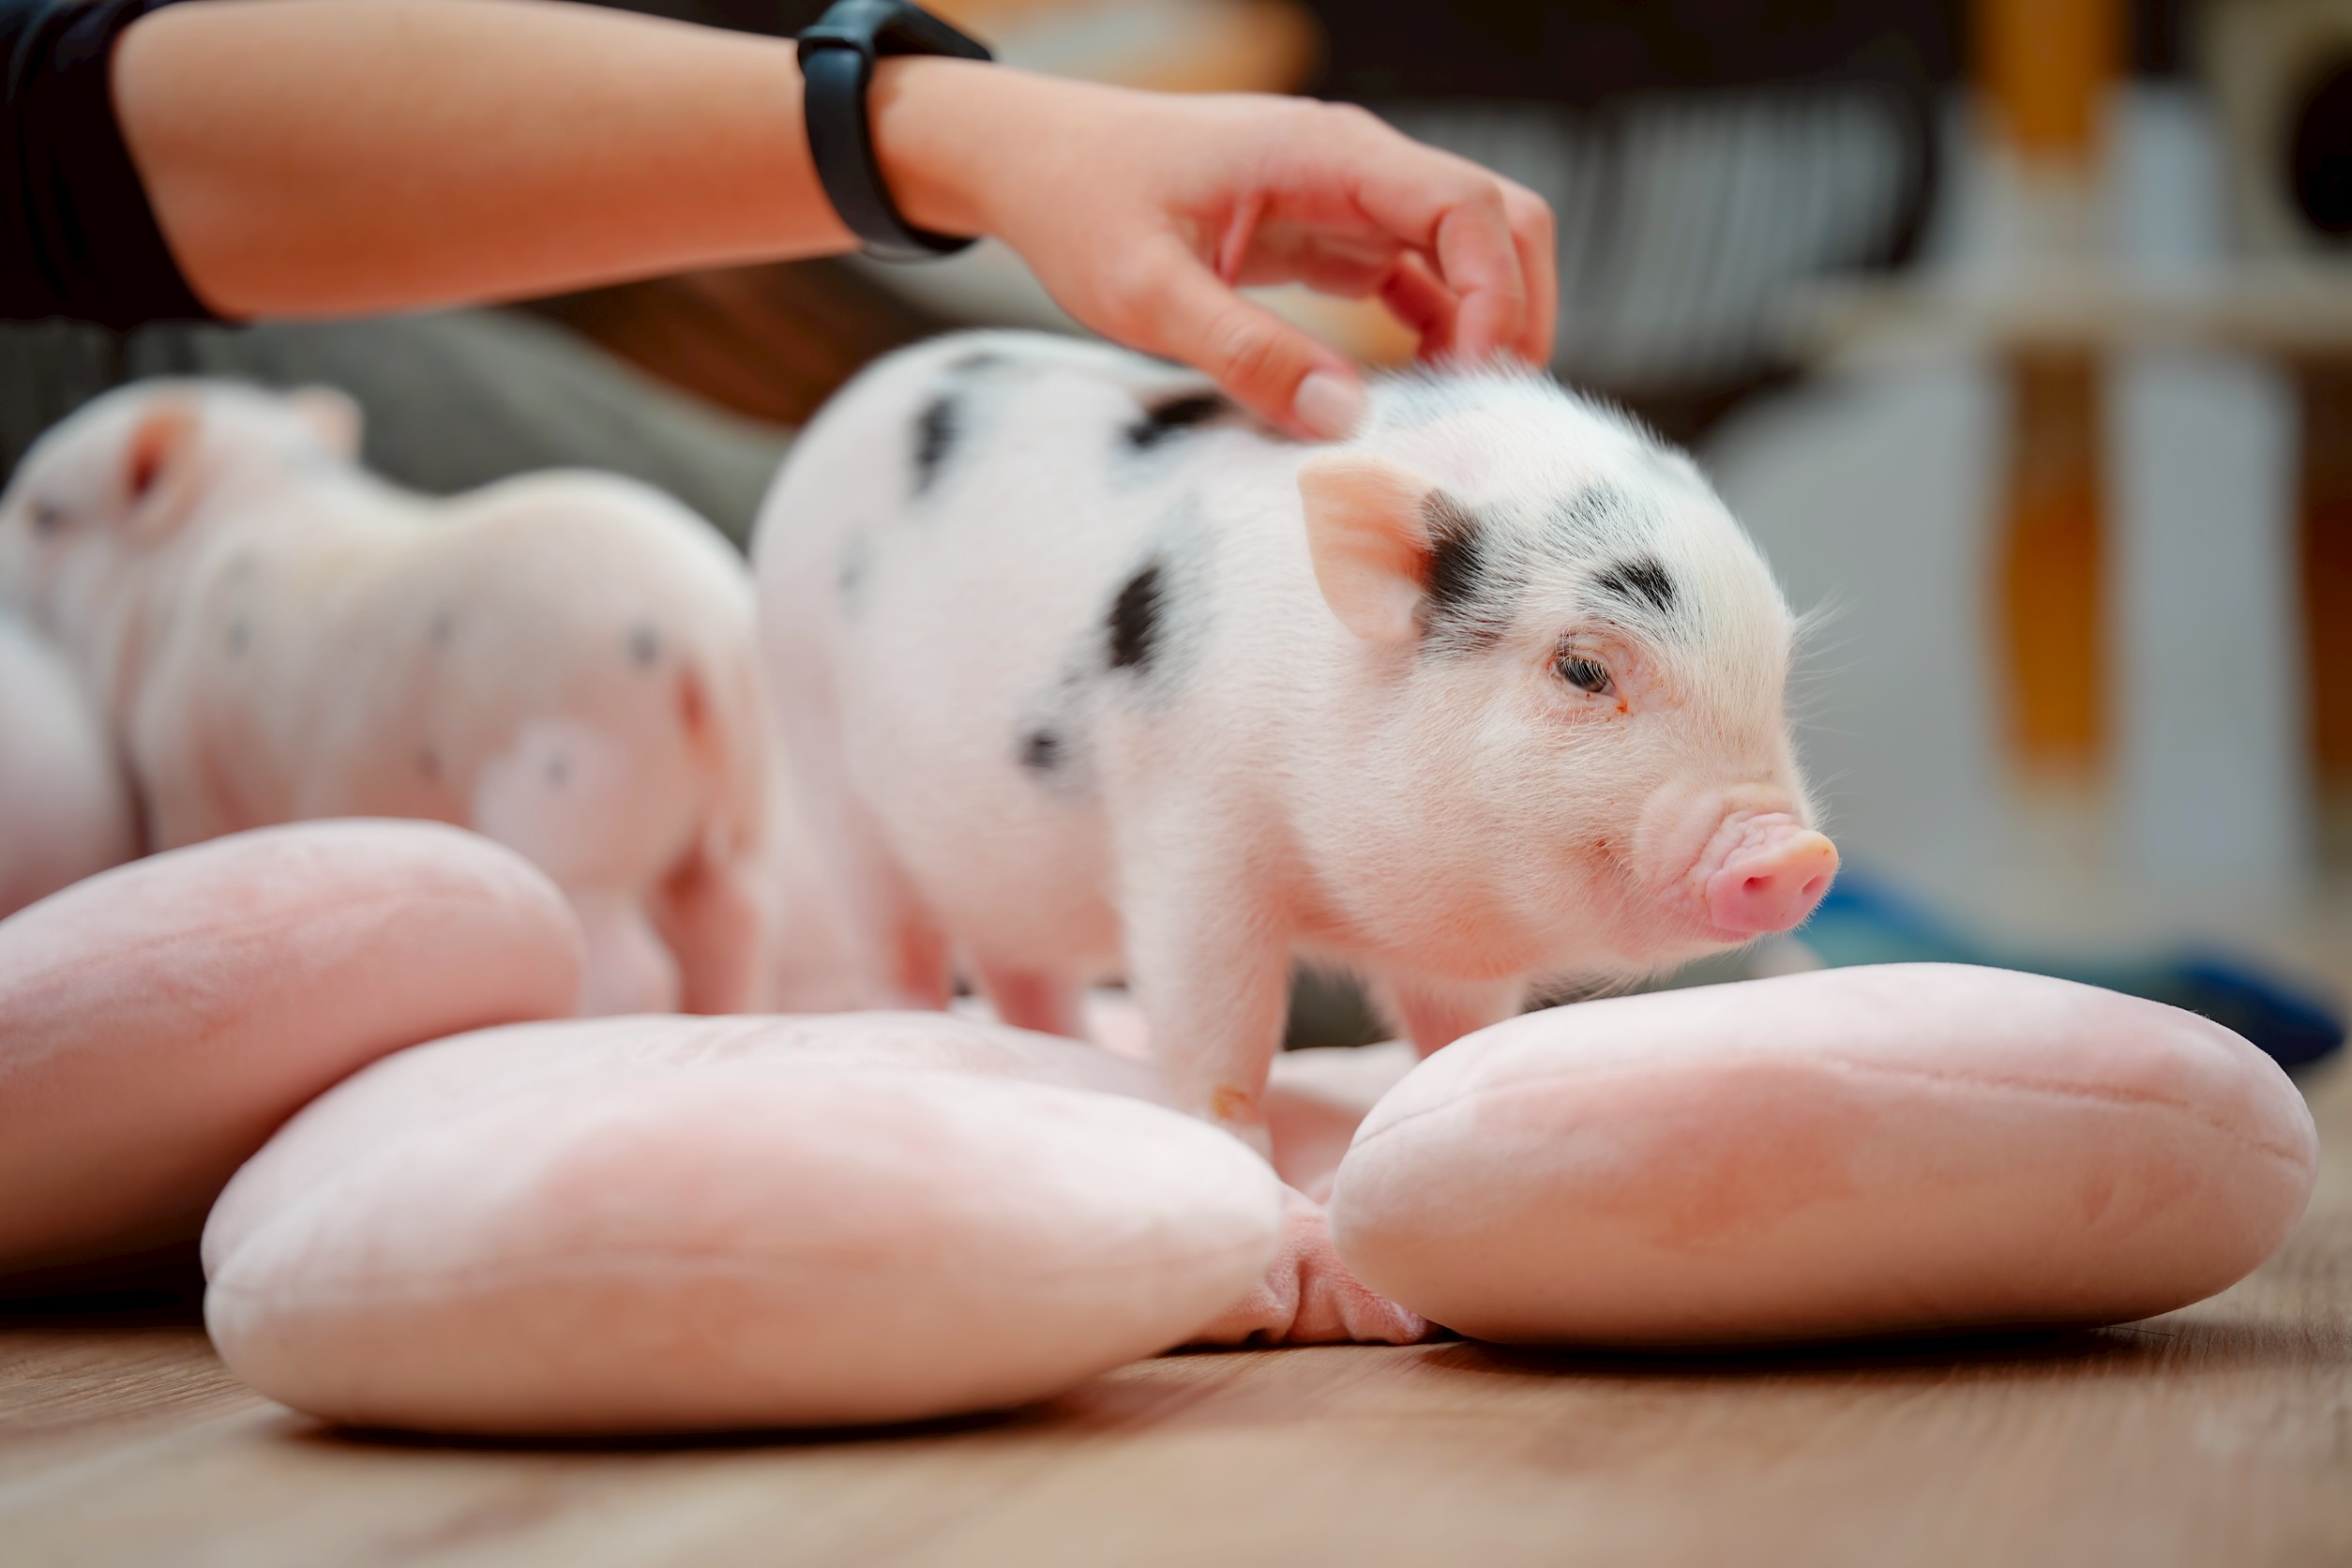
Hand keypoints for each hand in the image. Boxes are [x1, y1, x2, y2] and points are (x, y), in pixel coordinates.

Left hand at [875, 63, 1556, 439]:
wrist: (1031, 161)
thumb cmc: (1078, 206)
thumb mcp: (1143, 292)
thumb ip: (1242, 352)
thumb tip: (1343, 420)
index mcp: (1326, 154)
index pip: (1470, 207)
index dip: (1498, 298)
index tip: (1471, 385)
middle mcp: (1355, 166)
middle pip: (1497, 223)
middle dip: (1515, 315)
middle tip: (1487, 414)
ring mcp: (1349, 200)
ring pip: (1468, 256)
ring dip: (1479, 333)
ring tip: (1450, 421)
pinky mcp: (1329, 236)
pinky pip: (1419, 281)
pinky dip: (1436, 336)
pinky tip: (1411, 398)